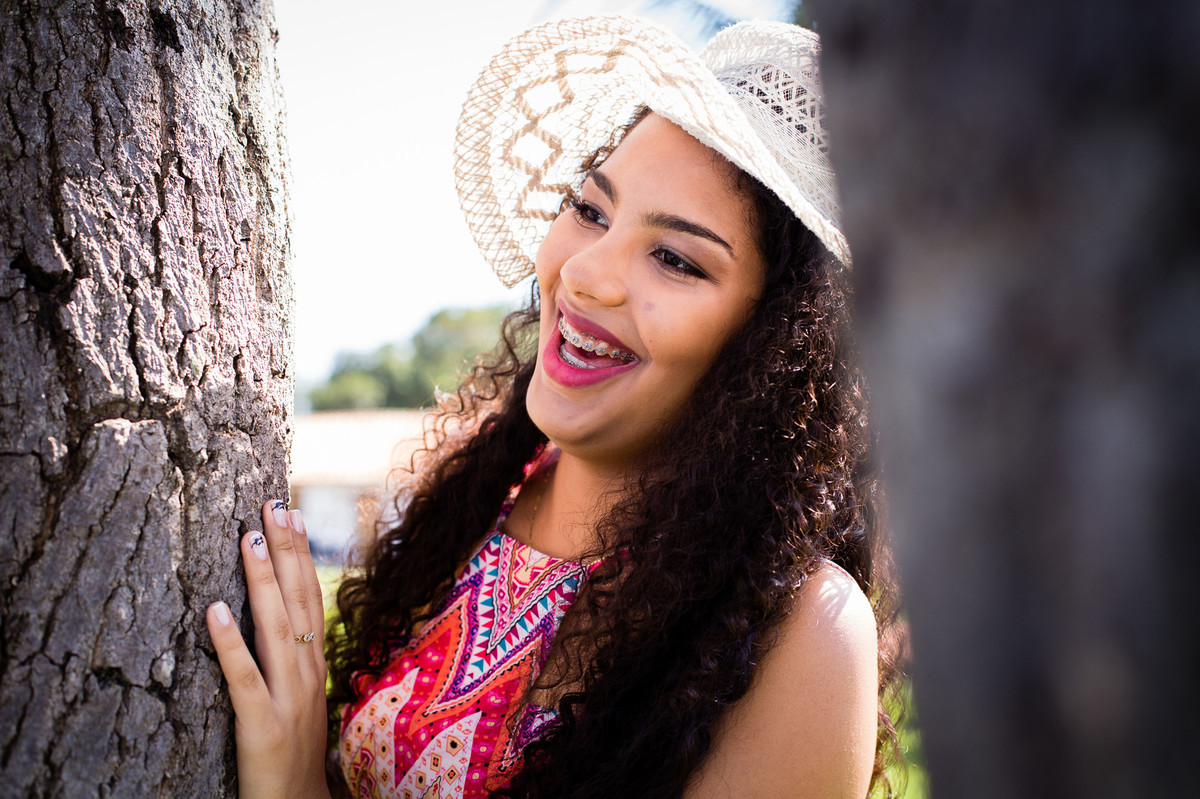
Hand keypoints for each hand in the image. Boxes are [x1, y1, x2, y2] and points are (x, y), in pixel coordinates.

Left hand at [207, 500, 330, 798]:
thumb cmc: (294, 751)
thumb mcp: (299, 696)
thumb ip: (291, 657)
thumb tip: (275, 610)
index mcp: (315, 662)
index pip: (312, 595)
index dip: (302, 553)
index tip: (291, 512)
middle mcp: (308, 672)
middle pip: (300, 600)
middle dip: (287, 550)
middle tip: (273, 506)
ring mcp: (288, 698)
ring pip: (277, 628)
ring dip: (262, 581)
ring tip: (248, 540)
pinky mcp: (262, 724)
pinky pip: (243, 677)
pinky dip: (229, 642)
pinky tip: (213, 610)